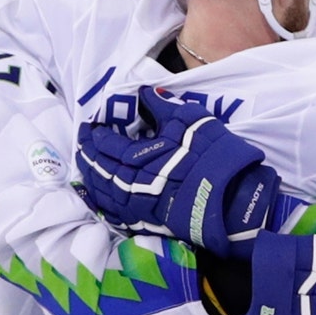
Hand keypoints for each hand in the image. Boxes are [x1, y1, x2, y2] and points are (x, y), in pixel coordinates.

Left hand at [75, 87, 277, 259]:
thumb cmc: (211, 154)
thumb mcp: (188, 119)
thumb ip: (161, 105)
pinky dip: (100, 200)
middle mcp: (129, 184)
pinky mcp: (144, 220)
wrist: (232, 197)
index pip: (105, 145)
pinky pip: (112, 212)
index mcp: (137, 158)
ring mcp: (135, 206)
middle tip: (83, 142)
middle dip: (87, 154)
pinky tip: (98, 193)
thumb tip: (144, 93)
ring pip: (101, 192)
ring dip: (90, 176)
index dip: (94, 134)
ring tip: (87, 164)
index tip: (90, 125)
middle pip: (98, 169)